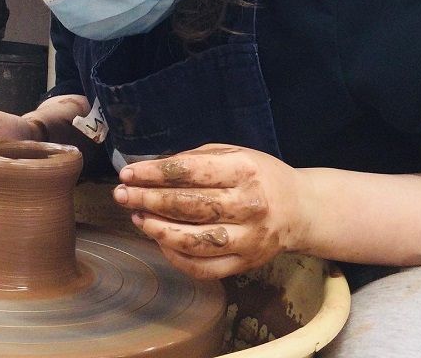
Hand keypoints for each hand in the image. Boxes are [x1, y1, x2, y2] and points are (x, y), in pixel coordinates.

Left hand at [112, 144, 307, 278]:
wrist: (299, 209)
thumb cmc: (259, 175)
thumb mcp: (234, 153)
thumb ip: (196, 160)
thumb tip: (152, 168)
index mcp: (244, 170)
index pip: (190, 172)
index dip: (154, 173)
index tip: (128, 173)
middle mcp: (248, 205)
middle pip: (188, 206)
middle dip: (148, 199)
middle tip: (121, 194)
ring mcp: (248, 239)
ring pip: (193, 241)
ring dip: (157, 229)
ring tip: (136, 216)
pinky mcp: (245, 264)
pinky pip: (203, 268)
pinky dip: (176, 257)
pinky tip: (160, 241)